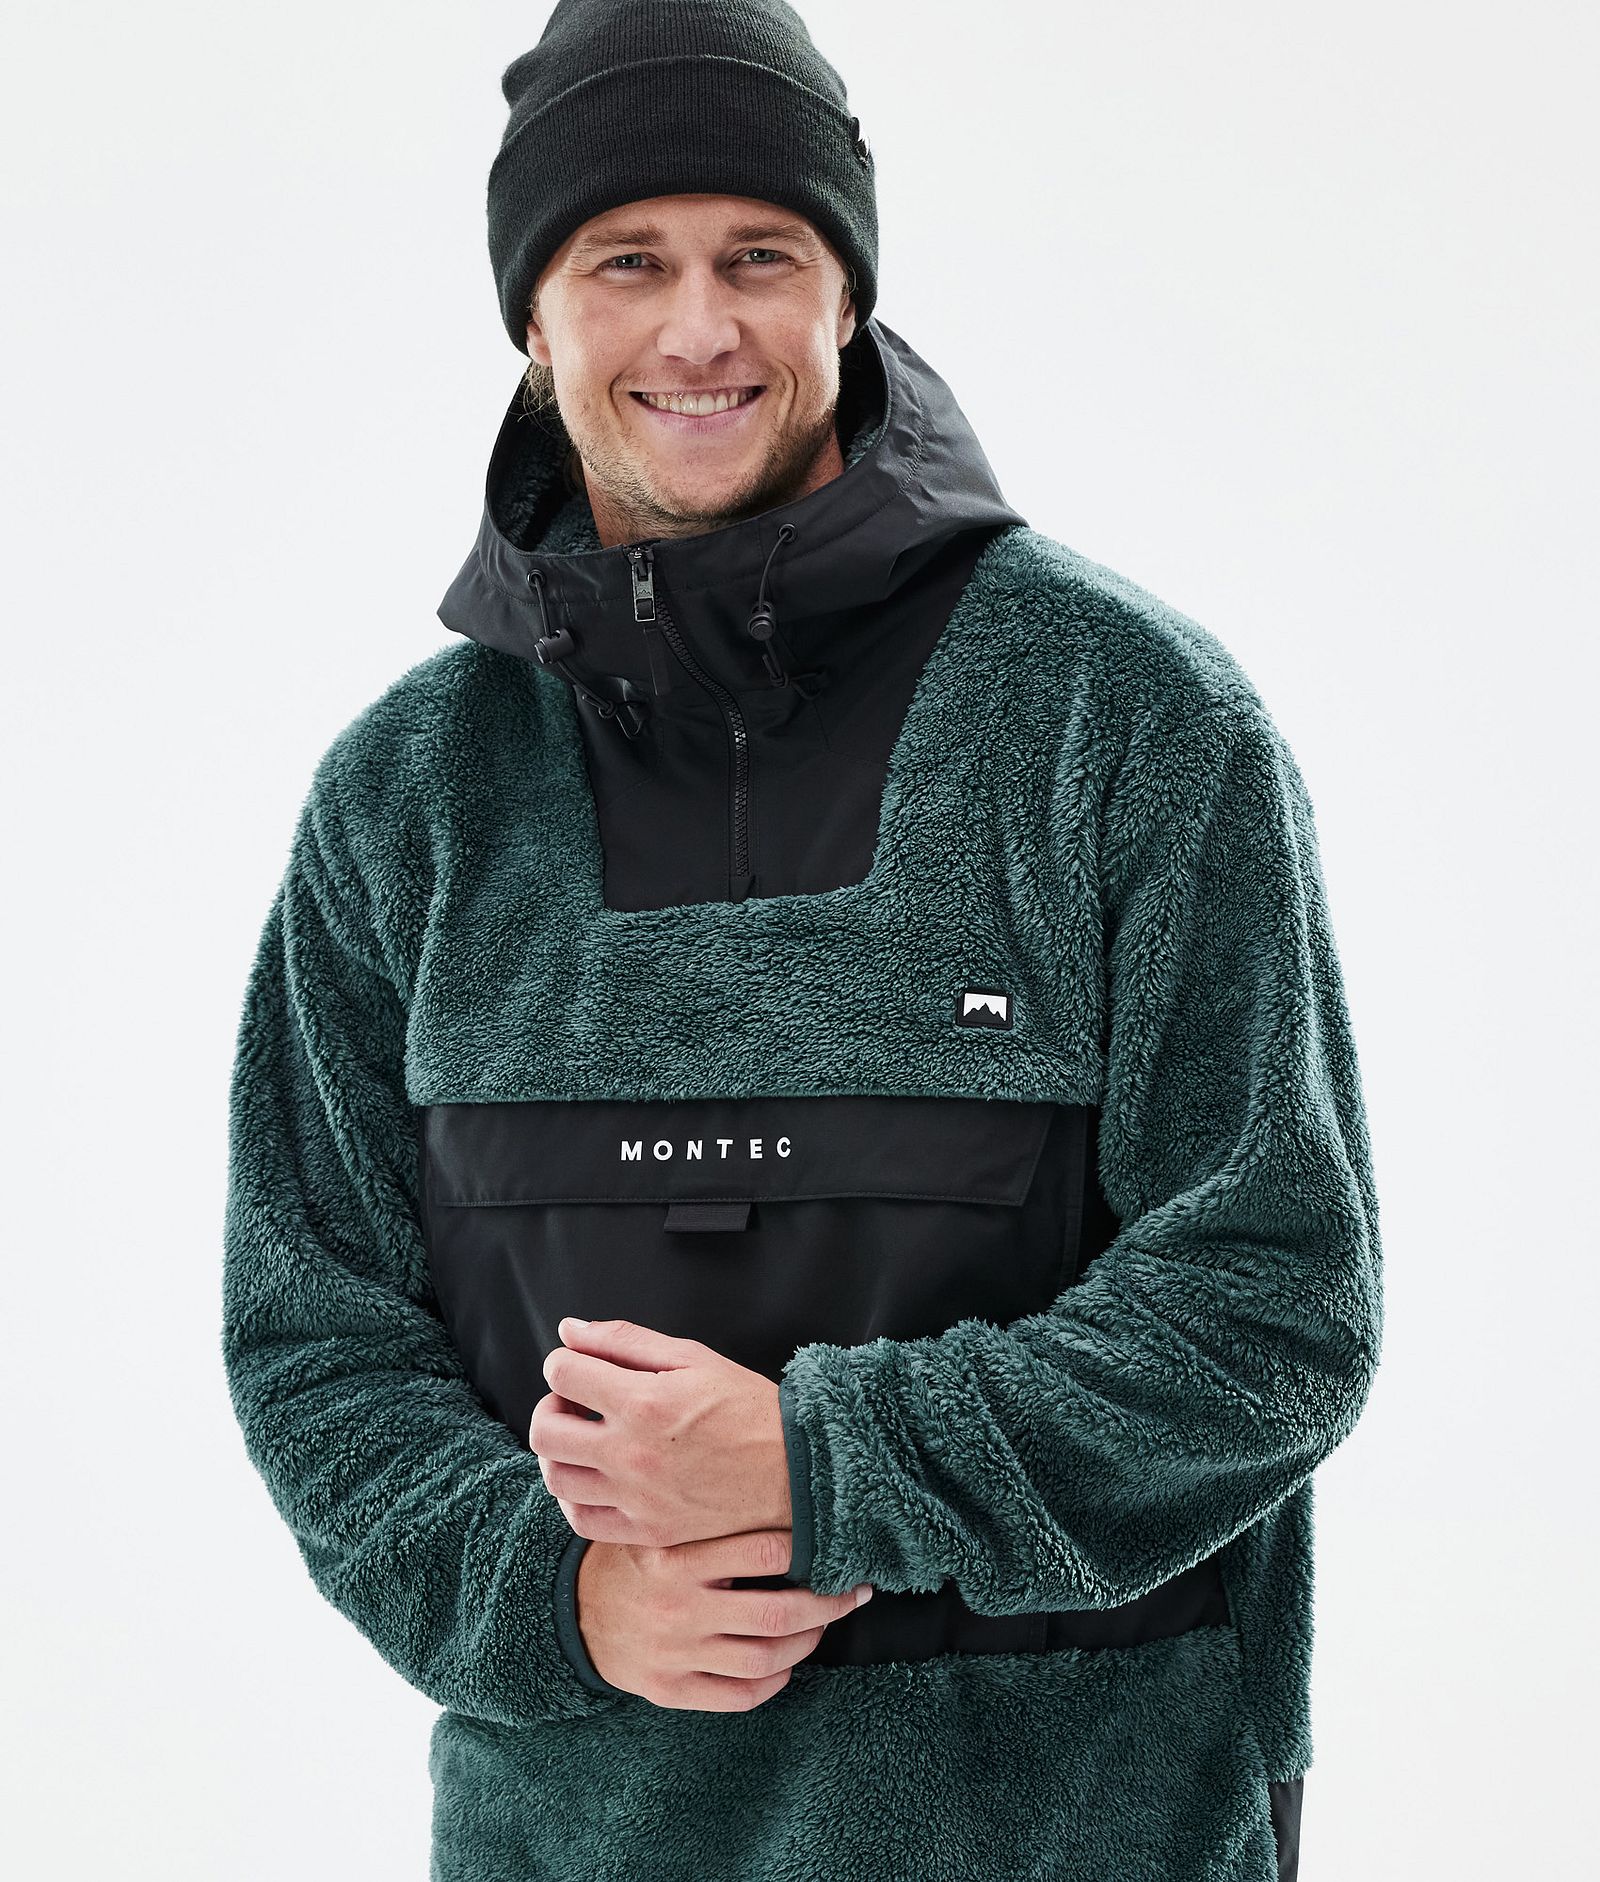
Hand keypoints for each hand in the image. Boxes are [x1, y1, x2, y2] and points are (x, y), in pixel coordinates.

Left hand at [530, 1317, 791, 1549]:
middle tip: (575, 1402)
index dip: (563, 1362)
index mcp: (643, 1401)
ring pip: (556, 1477)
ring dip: (558, 1451)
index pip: (562, 1373)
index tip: (578, 1366)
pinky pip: (581, 1520)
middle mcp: (631, 1453)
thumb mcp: (693, 1357)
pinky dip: (574, 1497)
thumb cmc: (749, 1408)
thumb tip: (571, 1330)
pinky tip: (594, 1477)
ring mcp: (636, 1498)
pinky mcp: (647, 1531)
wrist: (795, 1471)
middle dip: (551, 1406)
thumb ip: (625, 1340)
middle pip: (545, 1430)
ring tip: (584, 1439)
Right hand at [577, 1529, 874, 1710]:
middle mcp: (678, 1606)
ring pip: (765, 1660)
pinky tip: (783, 1664)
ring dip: (807, 1643)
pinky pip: (740, 1697)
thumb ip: (707, 1516)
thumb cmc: (630, 1560)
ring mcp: (675, 1654)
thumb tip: (780, 1496)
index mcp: (676, 1556)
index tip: (832, 1546)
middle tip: (853, 1593)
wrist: (571, 1612)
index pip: (761, 1550)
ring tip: (820, 1625)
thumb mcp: (659, 1526)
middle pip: (777, 1613)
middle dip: (828, 1604)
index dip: (808, 1548)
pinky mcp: (671, 1691)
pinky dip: (773, 1682)